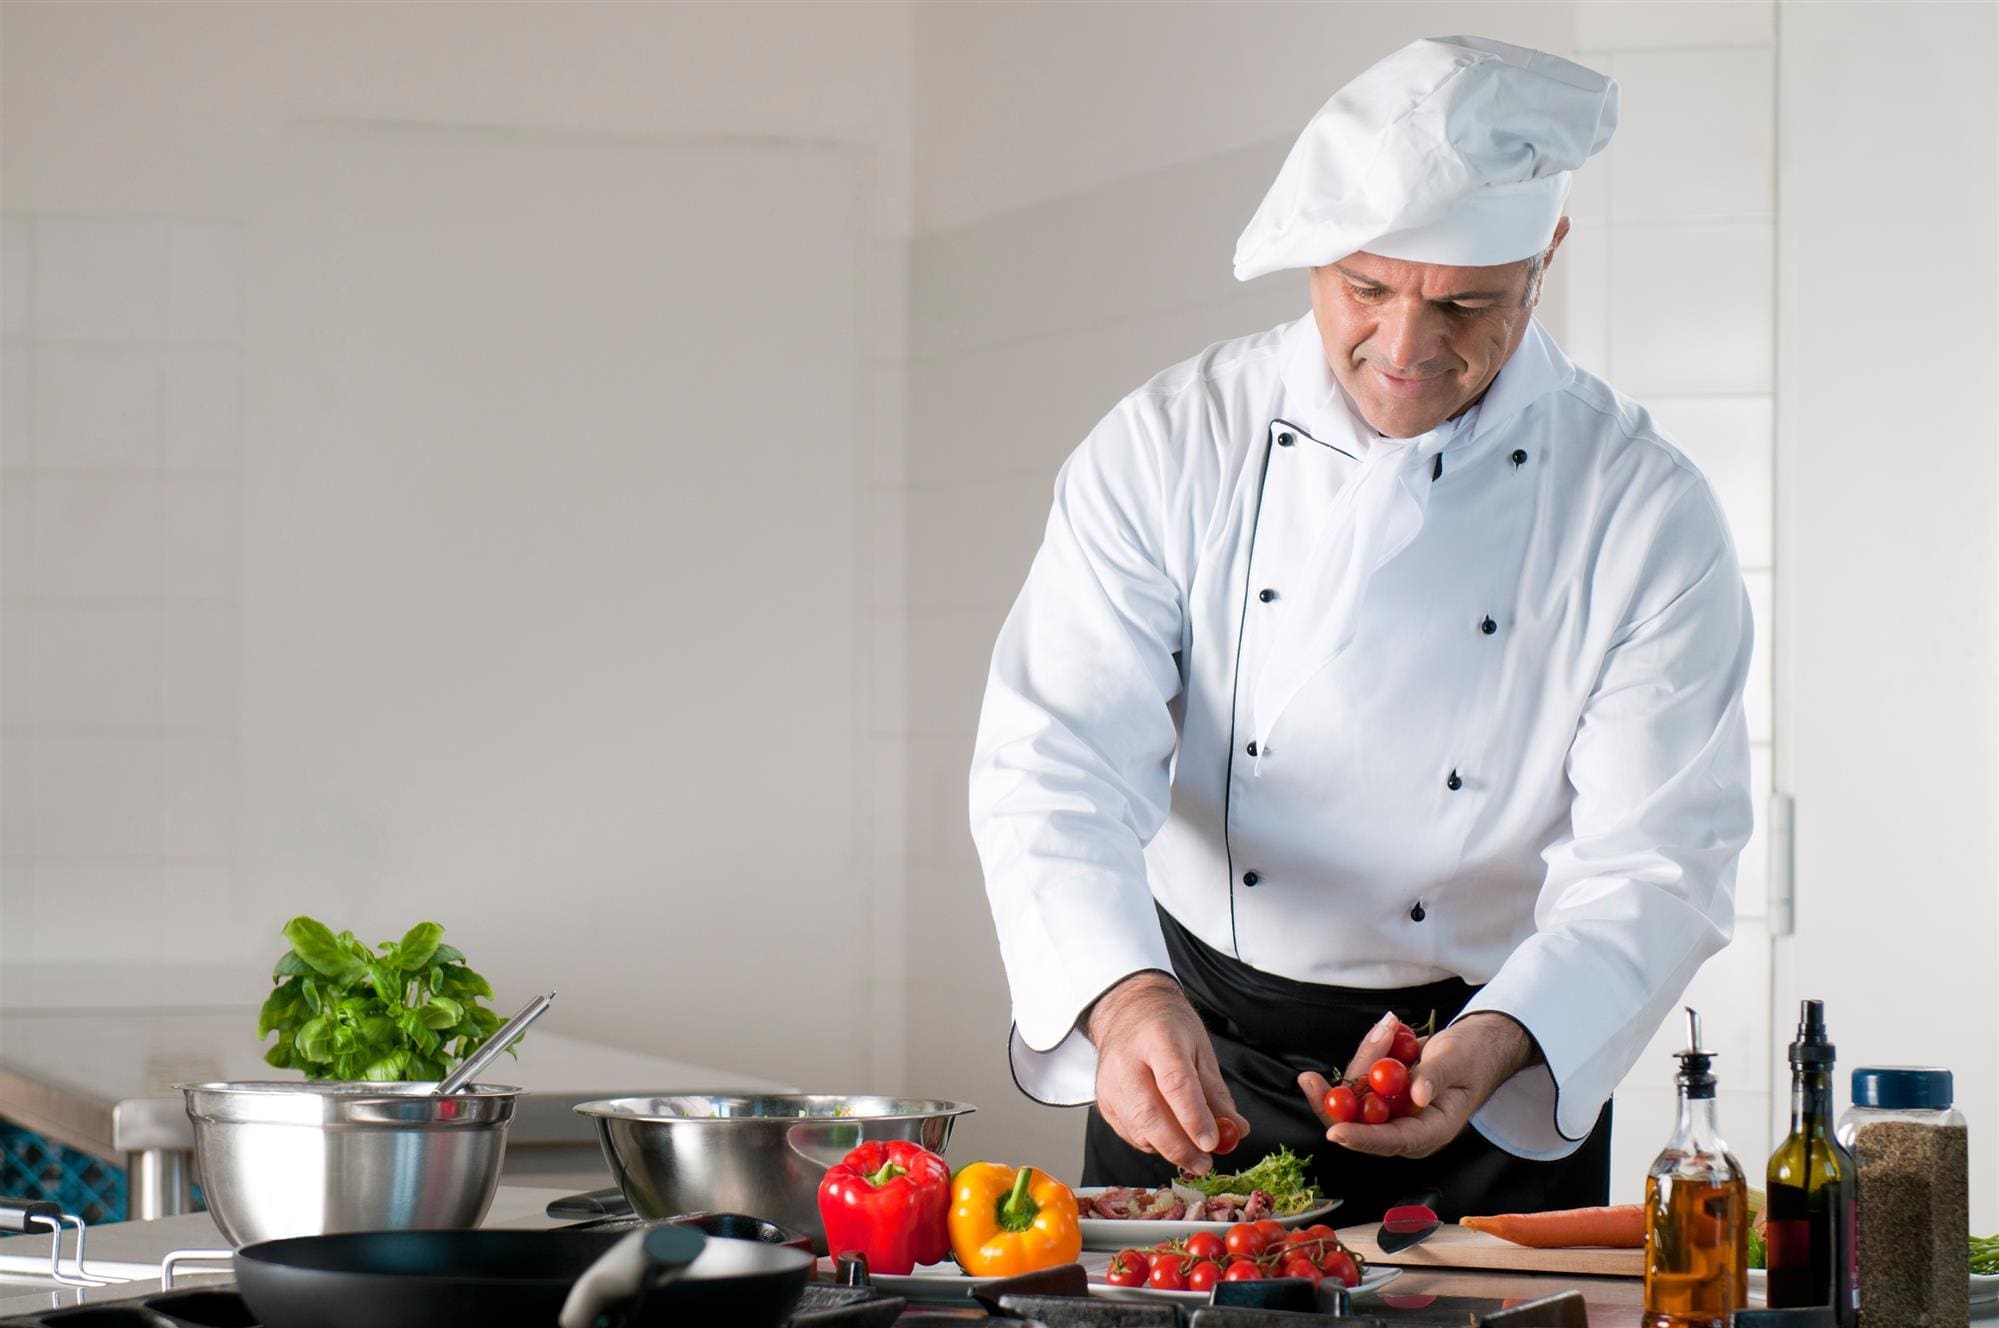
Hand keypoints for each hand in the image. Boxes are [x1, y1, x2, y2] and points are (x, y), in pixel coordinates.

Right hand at [1087, 972, 1247, 1174]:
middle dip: (1180, 1146)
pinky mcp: (1103, 1102)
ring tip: (1193, 1152)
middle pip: (1149, 1113)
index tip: (1212, 1143)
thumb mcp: (1200, 1049)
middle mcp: (1126, 1060)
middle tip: (1204, 1163)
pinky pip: (1130, 1134)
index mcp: (1158, 1038)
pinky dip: (1153, 1143)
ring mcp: (1109, 1083)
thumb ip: (1215, 1092)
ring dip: (1169, 1148)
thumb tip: (1236, 1130)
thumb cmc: (1168, 1028)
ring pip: (1138, 1129)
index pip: (1175, 1083)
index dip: (1194, 1117)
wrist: (1128, 1012)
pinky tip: (1169, 1136)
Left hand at [1297, 1012, 1537, 1158]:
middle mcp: (1406, 1127)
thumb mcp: (1459, 1062)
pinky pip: (1362, 1077)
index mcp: (1430, 1132)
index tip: (1335, 1132)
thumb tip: (1416, 1097)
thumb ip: (1437, 1078)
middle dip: (1333, 1102)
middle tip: (1308, 1080)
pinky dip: (1368, 1053)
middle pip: (1359, 1125)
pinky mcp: (1382, 1092)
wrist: (1476, 1043)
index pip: (1391, 1142)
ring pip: (1357, 1095)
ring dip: (1364, 1060)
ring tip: (1390, 1029)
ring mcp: (1392, 1109)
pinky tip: (1389, 1031)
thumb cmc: (1473, 1057)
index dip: (1362, 1138)